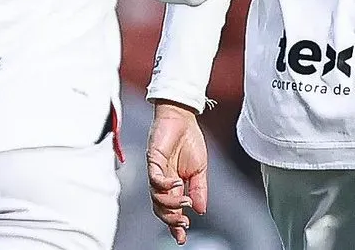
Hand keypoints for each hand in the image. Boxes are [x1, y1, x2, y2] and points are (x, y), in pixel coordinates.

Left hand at [146, 101, 208, 245]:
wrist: (183, 117)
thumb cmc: (189, 140)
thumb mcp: (200, 169)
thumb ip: (199, 190)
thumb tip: (200, 210)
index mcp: (174, 185)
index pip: (172, 209)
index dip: (175, 225)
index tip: (182, 237)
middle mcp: (163, 181)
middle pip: (161, 208)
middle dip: (171, 220)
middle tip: (183, 223)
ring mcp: (157, 171)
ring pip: (156, 197)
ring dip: (170, 204)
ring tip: (184, 202)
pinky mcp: (153, 160)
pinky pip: (155, 178)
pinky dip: (165, 184)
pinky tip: (177, 183)